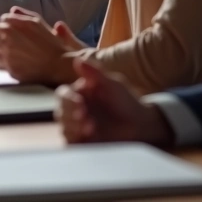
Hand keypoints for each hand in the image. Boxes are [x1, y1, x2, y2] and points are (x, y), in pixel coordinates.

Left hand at [0, 7, 78, 84]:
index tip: (3, 32)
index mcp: (16, 22)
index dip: (2, 26)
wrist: (58, 64)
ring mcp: (6, 49)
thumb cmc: (51, 44)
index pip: (0, 19)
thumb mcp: (39, 24)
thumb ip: (24, 16)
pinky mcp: (6, 65)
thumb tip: (11, 10)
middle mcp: (9, 33)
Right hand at [56, 58, 174, 145]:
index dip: (68, 100)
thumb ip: (95, 73)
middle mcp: (75, 110)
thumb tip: (77, 59)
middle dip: (70, 116)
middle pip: (60, 112)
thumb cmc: (126, 101)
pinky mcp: (83, 142)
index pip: (63, 94)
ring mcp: (78, 126)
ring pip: (64, 128)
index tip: (80, 104)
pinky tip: (86, 139)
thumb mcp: (113, 85)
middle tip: (86, 119)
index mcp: (79, 94)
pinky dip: (74, 141)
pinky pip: (70, 143)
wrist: (141, 125)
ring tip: (90, 129)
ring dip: (73, 128)